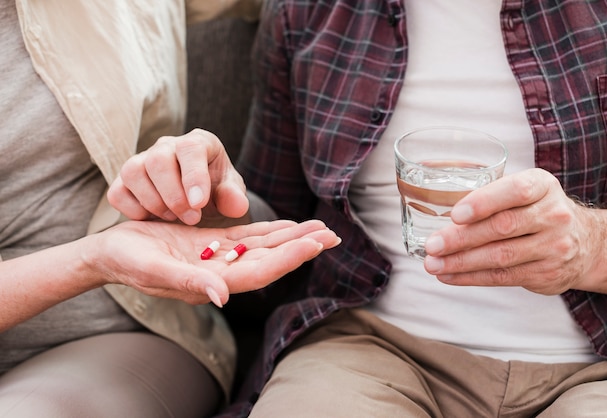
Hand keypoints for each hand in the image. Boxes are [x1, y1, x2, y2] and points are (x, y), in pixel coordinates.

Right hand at [88, 219, 340, 305]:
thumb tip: (222, 296)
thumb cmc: (129, 264)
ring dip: (291, 238)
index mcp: (213, 282)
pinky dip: (268, 231)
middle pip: (270, 259)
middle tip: (333, 234)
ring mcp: (219, 258)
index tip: (316, 244)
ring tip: (318, 229)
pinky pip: (247, 237)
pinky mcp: (212, 244)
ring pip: (263, 247)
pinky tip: (284, 226)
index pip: (261, 271)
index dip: (289, 258)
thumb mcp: (155, 271)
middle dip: (300, 247)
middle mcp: (222, 272)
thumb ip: (190, 283)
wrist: (111, 254)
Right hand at [107, 129, 248, 224]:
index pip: (190, 148)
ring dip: (153, 202)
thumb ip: (233, 197)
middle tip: (191, 218)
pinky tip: (153, 219)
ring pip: (132, 172)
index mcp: (198, 143)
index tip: (199, 203)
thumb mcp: (229, 194)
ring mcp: (142, 161)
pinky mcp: (124, 181)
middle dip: (173, 195)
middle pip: (157, 160)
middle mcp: (167, 147)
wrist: (197, 202)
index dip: (193, 176)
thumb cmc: (215, 192)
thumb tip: (236, 205)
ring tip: (173, 217)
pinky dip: (133, 210)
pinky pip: (117, 192)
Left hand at [422, 168, 599, 294]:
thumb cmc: (537, 211)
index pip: (516, 191)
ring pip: (501, 256)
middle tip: (432, 245)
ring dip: (461, 262)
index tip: (456, 214)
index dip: (484, 203)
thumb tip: (441, 213)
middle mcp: (553, 215)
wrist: (586, 242)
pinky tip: (448, 276)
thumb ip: (492, 197)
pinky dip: (471, 278)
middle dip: (461, 238)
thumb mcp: (525, 192)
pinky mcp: (546, 273)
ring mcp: (553, 247)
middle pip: (503, 227)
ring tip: (433, 264)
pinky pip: (502, 277)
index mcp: (542, 186)